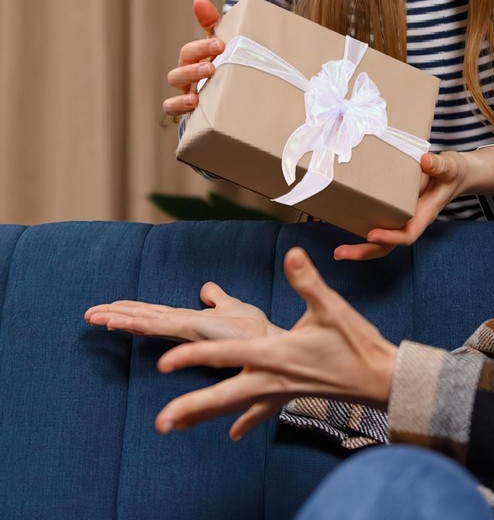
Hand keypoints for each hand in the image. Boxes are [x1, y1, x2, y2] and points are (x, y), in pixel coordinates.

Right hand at [85, 282, 271, 341]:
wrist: (268, 341)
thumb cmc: (254, 330)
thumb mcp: (232, 306)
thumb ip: (217, 298)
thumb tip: (206, 288)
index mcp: (191, 320)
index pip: (156, 314)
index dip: (133, 310)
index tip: (110, 307)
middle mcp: (185, 325)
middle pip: (145, 318)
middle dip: (118, 315)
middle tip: (90, 314)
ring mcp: (185, 328)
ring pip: (146, 321)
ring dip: (120, 318)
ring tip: (95, 316)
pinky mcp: (190, 330)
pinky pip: (158, 325)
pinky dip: (136, 322)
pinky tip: (118, 320)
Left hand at [154, 247, 397, 439]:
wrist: (378, 378)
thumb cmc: (355, 342)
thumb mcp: (331, 306)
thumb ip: (307, 280)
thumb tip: (292, 254)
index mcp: (275, 353)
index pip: (226, 356)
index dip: (193, 357)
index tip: (164, 363)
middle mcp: (272, 376)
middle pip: (223, 396)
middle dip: (191, 408)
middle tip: (160, 423)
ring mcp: (280, 391)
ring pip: (234, 408)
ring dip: (205, 416)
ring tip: (175, 427)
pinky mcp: (290, 395)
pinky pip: (261, 413)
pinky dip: (244, 422)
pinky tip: (233, 434)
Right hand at [163, 0, 224, 116]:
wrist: (241, 98)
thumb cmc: (228, 65)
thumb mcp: (223, 45)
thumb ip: (212, 23)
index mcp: (196, 58)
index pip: (192, 50)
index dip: (203, 47)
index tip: (221, 45)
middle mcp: (188, 73)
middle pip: (181, 67)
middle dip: (194, 66)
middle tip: (212, 68)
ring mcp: (187, 91)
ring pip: (175, 84)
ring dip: (186, 84)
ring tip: (200, 90)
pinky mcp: (189, 110)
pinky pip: (171, 108)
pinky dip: (177, 105)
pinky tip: (192, 105)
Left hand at [334, 151, 466, 260]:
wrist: (456, 175)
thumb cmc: (453, 172)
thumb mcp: (450, 166)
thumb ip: (440, 165)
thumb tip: (425, 161)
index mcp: (425, 214)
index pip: (408, 233)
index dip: (390, 237)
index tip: (372, 235)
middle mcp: (412, 220)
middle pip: (389, 245)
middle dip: (365, 252)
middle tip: (340, 253)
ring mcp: (402, 218)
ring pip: (382, 240)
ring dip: (361, 248)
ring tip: (338, 251)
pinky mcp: (395, 210)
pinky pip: (379, 224)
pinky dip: (362, 228)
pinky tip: (344, 225)